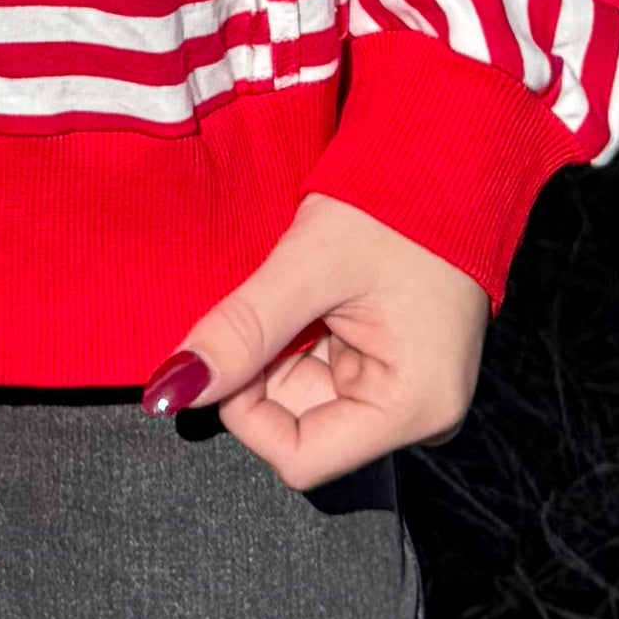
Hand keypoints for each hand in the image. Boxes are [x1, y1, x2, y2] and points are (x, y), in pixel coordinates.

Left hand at [144, 194, 487, 491]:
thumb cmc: (395, 207)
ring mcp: (405, 392)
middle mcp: (417, 415)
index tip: (236, 346)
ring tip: (305, 290)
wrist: (447, 161)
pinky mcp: (393, 368)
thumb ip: (240, 331)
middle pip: (299, 425)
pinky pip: (323, 372)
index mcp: (413, 407)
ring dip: (282, 349)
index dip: (248, 409)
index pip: (300, 457)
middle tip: (276, 301)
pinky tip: (317, 296)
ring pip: (303, 397)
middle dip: (266, 369)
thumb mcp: (308, 266)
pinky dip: (301, 338)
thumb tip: (171, 389)